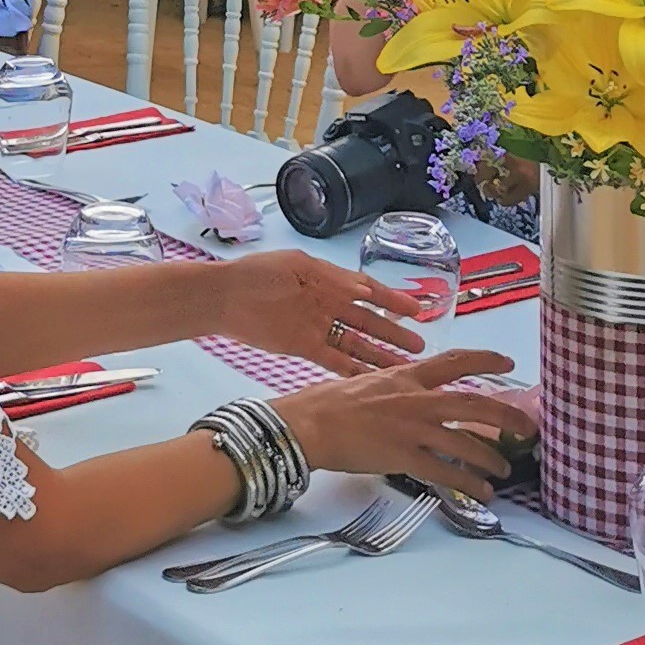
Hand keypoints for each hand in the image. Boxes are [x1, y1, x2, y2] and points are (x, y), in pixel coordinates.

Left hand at [192, 250, 426, 373]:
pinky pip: (334, 361)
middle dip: (393, 334)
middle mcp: (327, 305)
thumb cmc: (258, 272)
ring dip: (379, 356)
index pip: (368, 291)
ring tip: (404, 368)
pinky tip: (372, 381)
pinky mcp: (303, 348)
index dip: (393, 300)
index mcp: (327, 280)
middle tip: (420, 347)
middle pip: (367, 322)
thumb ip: (332, 277)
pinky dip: (353, 371)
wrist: (224, 296)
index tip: (418, 310)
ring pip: (355, 344)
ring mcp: (317, 328)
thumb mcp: (297, 263)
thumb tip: (365, 289)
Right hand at [280, 347, 534, 490]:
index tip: (508, 362)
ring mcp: (413, 428)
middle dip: (507, 416)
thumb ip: (395, 388)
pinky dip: (469, 483)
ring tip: (504, 472)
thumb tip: (409, 395)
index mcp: (406, 376)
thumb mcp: (367, 381)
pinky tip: (482, 492)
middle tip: (527, 427)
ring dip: (491, 458)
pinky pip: (447, 472)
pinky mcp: (405, 456)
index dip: (486, 359)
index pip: (455, 361)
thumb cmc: (328, 403)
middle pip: (475, 404)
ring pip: (466, 442)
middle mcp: (417, 399)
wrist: (310, 423)